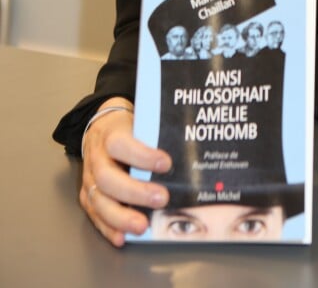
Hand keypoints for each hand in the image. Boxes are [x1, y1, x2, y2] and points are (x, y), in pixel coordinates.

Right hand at [80, 98, 171, 246]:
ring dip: (121, 217)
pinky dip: (109, 228)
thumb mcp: (139, 123)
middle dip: (135, 192)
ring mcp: (89, 179)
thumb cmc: (128, 129)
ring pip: (99, 201)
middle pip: (107, 178)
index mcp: (110, 136)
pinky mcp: (87, 196)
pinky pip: (95, 215)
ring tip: (142, 226)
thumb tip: (187, 153)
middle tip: (161, 198)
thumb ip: (155, 136)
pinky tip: (122, 237)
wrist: (101, 129)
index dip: (142, 156)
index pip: (120, 144)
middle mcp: (96, 158)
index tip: (166, 163)